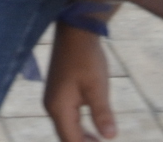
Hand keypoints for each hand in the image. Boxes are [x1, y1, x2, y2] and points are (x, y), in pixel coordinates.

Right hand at [44, 22, 116, 141]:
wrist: (75, 32)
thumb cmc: (86, 58)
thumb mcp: (97, 86)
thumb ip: (102, 113)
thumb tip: (110, 137)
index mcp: (59, 107)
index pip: (71, 140)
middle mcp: (52, 106)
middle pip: (66, 137)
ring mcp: (54, 100)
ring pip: (66, 129)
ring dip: (81, 139)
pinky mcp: (59, 94)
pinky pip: (67, 119)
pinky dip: (79, 129)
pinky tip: (92, 132)